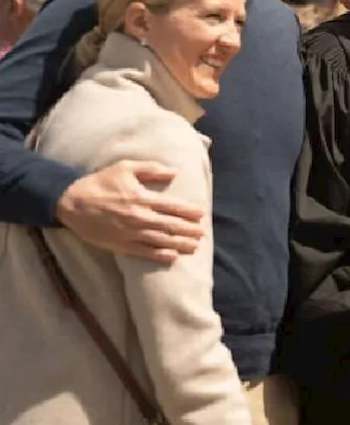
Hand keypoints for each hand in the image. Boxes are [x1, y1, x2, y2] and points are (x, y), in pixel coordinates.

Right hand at [55, 160, 202, 262]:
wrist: (71, 202)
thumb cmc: (99, 183)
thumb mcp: (125, 167)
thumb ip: (151, 169)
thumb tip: (174, 172)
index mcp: (142, 198)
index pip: (172, 207)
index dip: (189, 212)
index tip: (201, 215)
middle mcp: (139, 217)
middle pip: (170, 226)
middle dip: (189, 230)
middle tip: (202, 234)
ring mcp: (130, 233)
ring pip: (161, 240)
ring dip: (180, 244)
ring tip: (194, 246)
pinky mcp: (120, 244)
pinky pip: (144, 252)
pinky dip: (159, 255)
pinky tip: (172, 257)